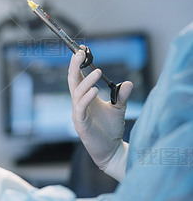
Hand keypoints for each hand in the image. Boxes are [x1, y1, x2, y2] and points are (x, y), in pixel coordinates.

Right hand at [68, 49, 132, 169]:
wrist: (111, 151)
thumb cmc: (111, 130)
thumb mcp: (119, 108)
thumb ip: (121, 96)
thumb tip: (128, 83)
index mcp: (85, 97)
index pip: (78, 77)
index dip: (77, 64)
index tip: (82, 50)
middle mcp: (79, 103)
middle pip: (72, 80)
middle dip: (74, 66)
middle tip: (80, 53)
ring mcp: (78, 114)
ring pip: (77, 93)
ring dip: (86, 81)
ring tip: (97, 71)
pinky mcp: (81, 124)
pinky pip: (81, 108)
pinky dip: (87, 98)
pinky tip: (95, 91)